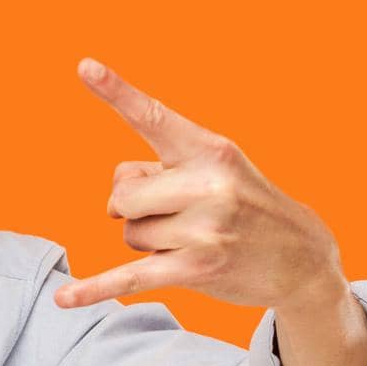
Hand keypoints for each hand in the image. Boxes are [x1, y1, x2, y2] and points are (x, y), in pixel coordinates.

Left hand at [54, 57, 344, 311]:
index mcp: (209, 149)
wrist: (302, 258)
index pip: (152, 117)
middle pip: (121, 195)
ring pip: (129, 235)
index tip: (83, 66)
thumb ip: (157, 173)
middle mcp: (208, 184)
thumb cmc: (244, 206)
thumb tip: (112, 205)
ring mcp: (204, 228)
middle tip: (177, 215)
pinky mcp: (196, 269)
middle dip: (135, 209)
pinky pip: (128, 277)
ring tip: (193, 240)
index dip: (115, 91)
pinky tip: (64, 299)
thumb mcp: (214, 172)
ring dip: (149, 242)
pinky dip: (94, 290)